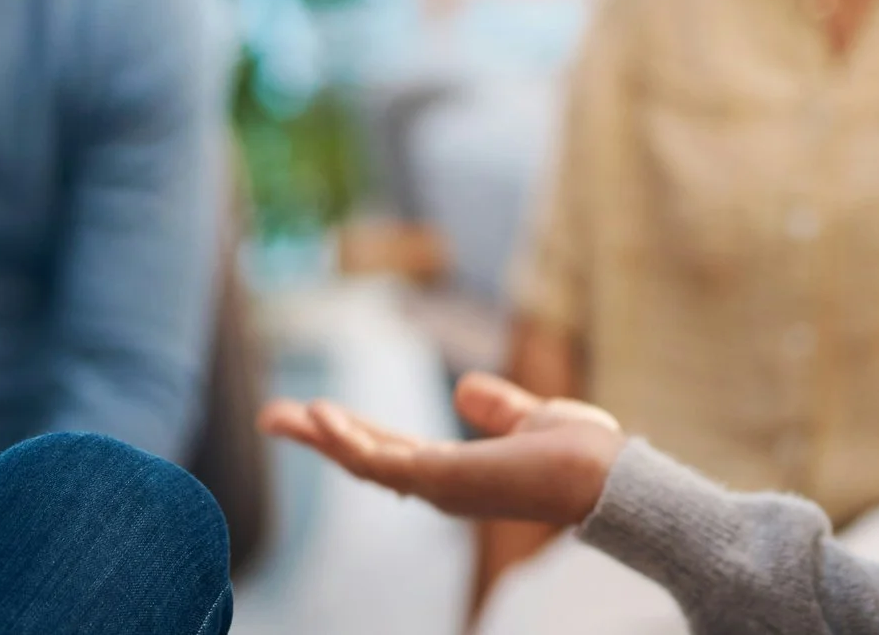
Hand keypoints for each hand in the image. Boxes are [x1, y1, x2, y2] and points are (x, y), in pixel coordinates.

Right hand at [259, 372, 623, 526]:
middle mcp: (438, 485)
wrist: (607, 476)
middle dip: (317, 438)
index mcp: (455, 471)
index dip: (351, 433)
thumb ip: (497, 408)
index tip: (315, 412)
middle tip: (271, 417)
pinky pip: (381, 463)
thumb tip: (465, 390)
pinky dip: (346, 440)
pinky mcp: (441, 480)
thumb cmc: (582, 455)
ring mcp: (436, 486)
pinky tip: (319, 417)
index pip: (390, 451)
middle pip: (363, 459)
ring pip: (362, 462)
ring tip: (278, 415)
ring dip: (320, 437)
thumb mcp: (531, 419)